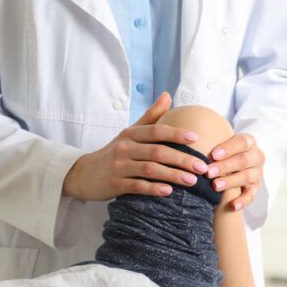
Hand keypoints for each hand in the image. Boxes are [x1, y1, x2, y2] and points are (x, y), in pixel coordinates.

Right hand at [63, 93, 209, 200]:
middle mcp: (125, 148)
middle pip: (157, 151)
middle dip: (182, 159)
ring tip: (192, 181)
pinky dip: (153, 188)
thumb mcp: (130, 133)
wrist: (83, 174)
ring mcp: (119, 166)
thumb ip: (151, 116)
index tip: (195, 138)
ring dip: (173, 175)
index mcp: (131, 134)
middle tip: (202, 167)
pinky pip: (137, 186)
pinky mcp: (115, 184)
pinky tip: (169, 191)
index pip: (156, 130)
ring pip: (150, 169)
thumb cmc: (114, 152)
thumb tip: (168, 95)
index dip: (176, 133)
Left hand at [206, 133, 264, 210]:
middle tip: (208, 172)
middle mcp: (256, 157)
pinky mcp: (255, 188)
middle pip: (243, 161)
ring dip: (230, 182)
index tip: (213, 155)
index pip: (242, 143)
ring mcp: (257, 174)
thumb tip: (194, 143)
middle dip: (225, 167)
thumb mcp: (221, 143)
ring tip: (215, 186)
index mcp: (250, 142)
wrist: (234, 165)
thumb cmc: (224, 152)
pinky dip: (242, 201)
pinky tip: (232, 205)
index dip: (228, 149)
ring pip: (246, 177)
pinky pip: (250, 196)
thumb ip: (213, 143)